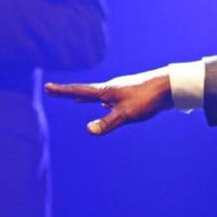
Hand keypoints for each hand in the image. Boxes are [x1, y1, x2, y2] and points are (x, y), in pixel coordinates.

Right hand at [45, 71, 172, 135]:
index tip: (47, 86)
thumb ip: (108, 123)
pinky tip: (104, 104)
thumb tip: (88, 130)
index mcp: (106, 91)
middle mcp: (111, 88)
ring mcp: (120, 90)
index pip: (79, 91)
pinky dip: (100, 101)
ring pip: (97, 94)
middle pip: (85, 91)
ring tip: (76, 99)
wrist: (169, 86)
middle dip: (69, 93)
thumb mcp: (127, 114)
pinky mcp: (129, 94)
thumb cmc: (147, 99)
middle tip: (53, 91)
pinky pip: (108, 99)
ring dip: (84, 97)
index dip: (62, 91)